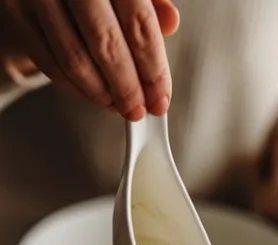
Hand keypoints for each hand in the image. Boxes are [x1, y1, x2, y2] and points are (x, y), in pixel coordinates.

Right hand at [0, 0, 177, 119]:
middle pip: (105, 46)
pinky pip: (44, 58)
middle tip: (137, 110)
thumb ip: (149, 1)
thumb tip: (170, 24)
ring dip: (98, 92)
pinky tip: (90, 92)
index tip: (160, 100)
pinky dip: (70, 84)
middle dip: (126, 89)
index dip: (153, 72)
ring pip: (72, 58)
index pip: (139, 27)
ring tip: (116, 104)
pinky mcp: (14, 7)